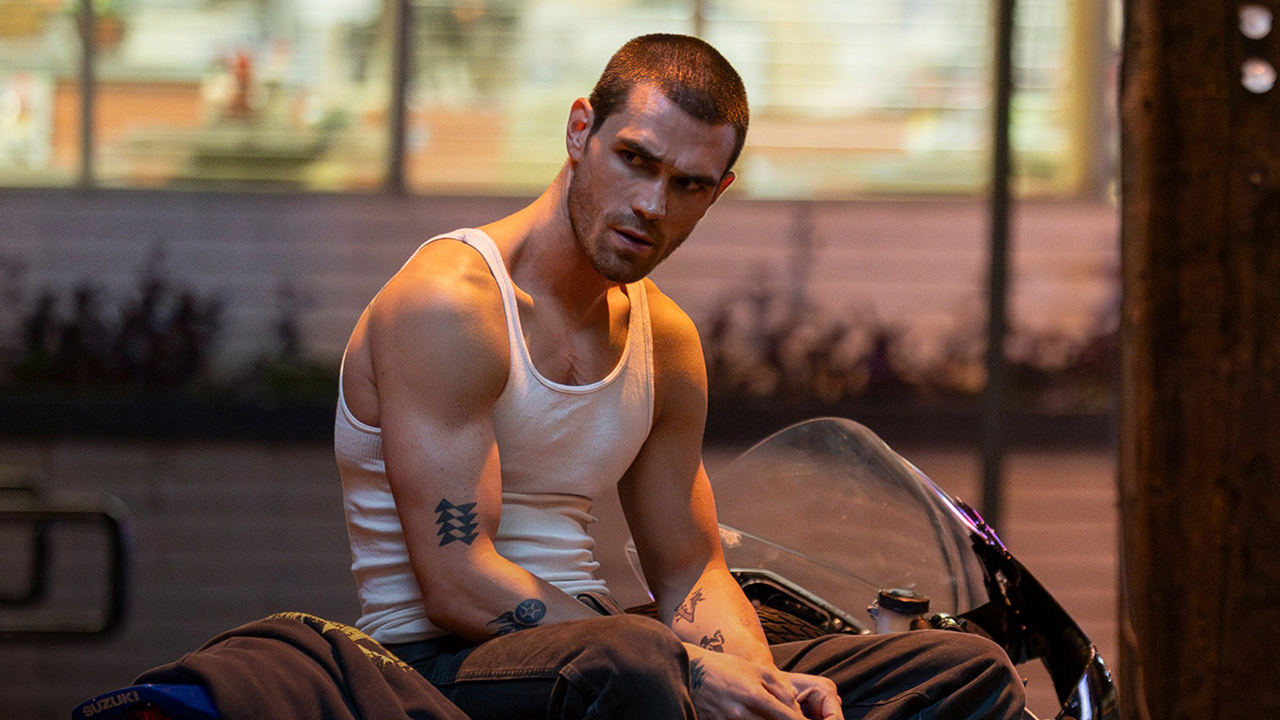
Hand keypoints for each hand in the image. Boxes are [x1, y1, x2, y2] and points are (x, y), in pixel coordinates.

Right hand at [685, 647, 843, 719]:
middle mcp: (742, 714)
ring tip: (765, 713)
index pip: (788, 719)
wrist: (690, 671)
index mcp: (756, 696)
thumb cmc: (726, 668)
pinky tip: (754, 717)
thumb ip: (781, 688)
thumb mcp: (757, 670)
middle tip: (790, 718)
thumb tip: (796, 708)